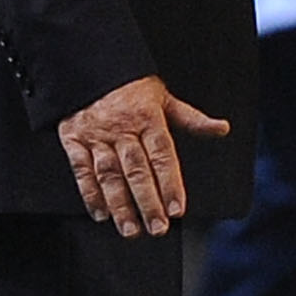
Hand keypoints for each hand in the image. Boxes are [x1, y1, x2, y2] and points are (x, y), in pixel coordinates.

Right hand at [57, 74, 228, 237]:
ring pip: (109, 175)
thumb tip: (222, 128)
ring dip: (120, 205)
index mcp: (147, 118)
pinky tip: (101, 214)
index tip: (178, 209)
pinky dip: (90, 194)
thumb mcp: (164, 98)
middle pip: (137, 170)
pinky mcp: (73, 140)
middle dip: (148, 202)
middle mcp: (121, 129)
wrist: (89, 66)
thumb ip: (192, 119)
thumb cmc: (132, 87)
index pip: (162, 156)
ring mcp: (96, 136)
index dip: (170, 184)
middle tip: (158, 228)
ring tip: (131, 229)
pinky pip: (81, 170)